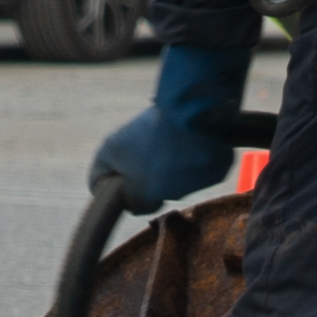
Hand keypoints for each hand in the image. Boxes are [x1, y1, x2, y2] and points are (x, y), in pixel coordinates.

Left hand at [87, 42, 254, 204]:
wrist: (190, 111)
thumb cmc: (149, 129)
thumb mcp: (111, 147)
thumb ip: (101, 171)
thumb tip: (99, 187)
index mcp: (144, 195)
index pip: (137, 205)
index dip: (133, 186)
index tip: (135, 167)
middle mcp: (171, 196)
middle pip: (161, 189)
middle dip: (156, 171)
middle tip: (156, 145)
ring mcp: (197, 185)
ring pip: (183, 178)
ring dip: (178, 161)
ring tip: (175, 136)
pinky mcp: (218, 171)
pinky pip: (206, 166)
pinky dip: (200, 154)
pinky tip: (195, 137)